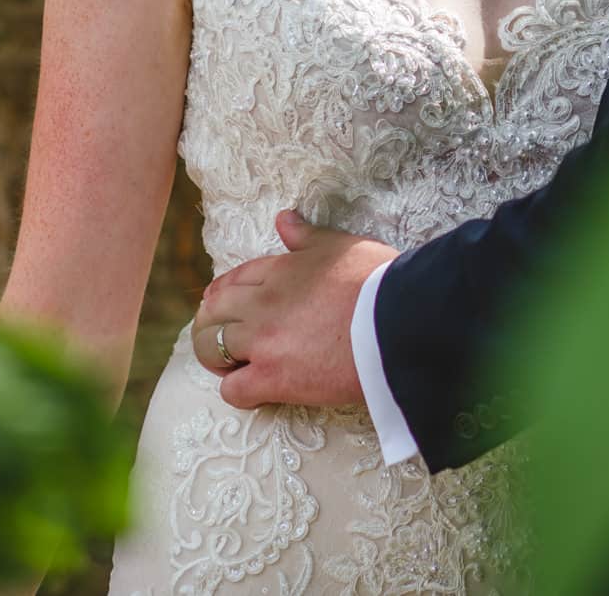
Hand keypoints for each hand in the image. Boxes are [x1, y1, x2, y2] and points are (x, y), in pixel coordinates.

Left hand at [191, 209, 397, 410]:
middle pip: (212, 313)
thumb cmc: (377, 279)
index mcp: (278, 270)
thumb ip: (306, 235)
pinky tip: (253, 390)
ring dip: (216, 357)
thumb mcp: (340, 245)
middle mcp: (262, 303)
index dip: (222, 292)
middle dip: (210, 323)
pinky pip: (233, 389)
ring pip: (211, 349)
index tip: (218, 302)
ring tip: (229, 365)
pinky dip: (237, 390)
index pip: (233, 279)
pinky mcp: (274, 378)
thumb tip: (283, 219)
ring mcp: (264, 341)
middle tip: (219, 336)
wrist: (398, 320)